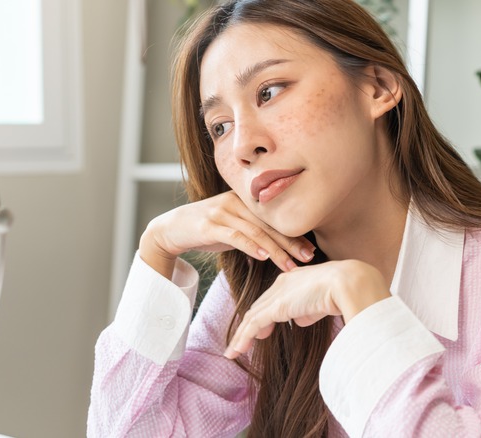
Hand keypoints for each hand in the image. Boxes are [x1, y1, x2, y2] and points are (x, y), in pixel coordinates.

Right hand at [140, 191, 315, 277]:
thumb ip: (253, 233)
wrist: (171, 228)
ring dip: (275, 250)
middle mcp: (234, 202)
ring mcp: (221, 212)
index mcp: (243, 200)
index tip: (310, 249)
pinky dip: (251, 246)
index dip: (293, 233)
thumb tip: (278, 249)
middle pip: (268, 224)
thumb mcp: (232, 228)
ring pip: (255, 231)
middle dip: (290, 242)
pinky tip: (264, 257)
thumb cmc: (206, 229)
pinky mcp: (208, 225)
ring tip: (290, 265)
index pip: (274, 218)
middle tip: (308, 257)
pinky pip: (235, 236)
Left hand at [224, 260, 390, 358]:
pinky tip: (237, 351)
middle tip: (240, 343)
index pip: (272, 299)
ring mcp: (278, 295)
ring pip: (252, 317)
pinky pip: (254, 324)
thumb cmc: (344, 291)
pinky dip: (243, 338)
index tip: (261, 331)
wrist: (349, 283)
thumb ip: (309, 309)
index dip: (264, 315)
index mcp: (294, 279)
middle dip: (248, 326)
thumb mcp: (322, 301)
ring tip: (233, 352)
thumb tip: (299, 320)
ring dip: (242, 336)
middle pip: (259, 307)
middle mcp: (282, 283)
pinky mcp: (276, 307)